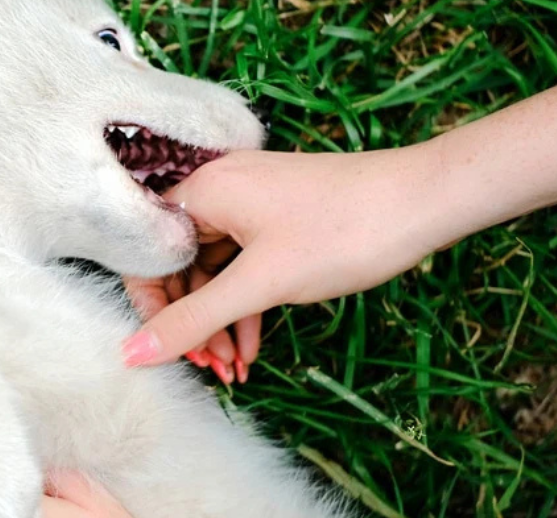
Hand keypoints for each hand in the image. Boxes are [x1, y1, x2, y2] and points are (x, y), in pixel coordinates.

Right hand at [121, 145, 452, 366]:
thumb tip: (134, 353)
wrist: (422, 202)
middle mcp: (220, 188)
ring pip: (213, 268)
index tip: (169, 349)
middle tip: (210, 368)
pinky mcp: (276, 216)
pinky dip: (245, 303)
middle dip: (191, 320)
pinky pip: (242, 263)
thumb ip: (195, 319)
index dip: (151, 306)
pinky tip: (254, 346)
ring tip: (234, 368)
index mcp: (204, 190)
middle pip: (179, 262)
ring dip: (220, 319)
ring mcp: (250, 201)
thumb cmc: (342, 232)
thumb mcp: (262, 284)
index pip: (147, 251)